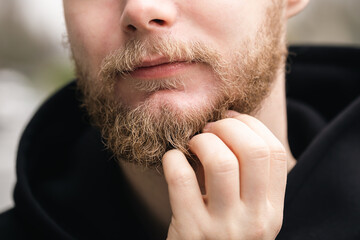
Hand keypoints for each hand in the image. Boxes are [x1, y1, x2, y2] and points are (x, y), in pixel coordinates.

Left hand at [162, 112, 286, 239]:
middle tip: (209, 130)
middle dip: (227, 128)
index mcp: (271, 211)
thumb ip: (245, 180)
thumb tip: (225, 127)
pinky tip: (172, 160)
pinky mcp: (191, 231)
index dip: (250, 126)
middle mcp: (255, 219)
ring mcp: (224, 227)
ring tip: (193, 144)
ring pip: (221, 162)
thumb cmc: (220, 238)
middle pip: (252, 151)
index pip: (273, 153)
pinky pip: (181, 179)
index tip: (229, 120)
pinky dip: (172, 159)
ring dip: (203, 141)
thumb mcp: (245, 215)